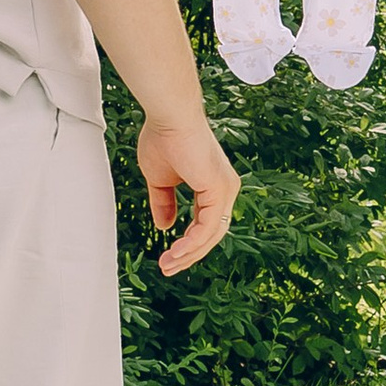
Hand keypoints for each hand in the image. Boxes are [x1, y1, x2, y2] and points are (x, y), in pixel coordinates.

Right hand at [135, 107, 239, 275]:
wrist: (169, 117)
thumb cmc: (164, 138)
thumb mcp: (160, 180)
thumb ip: (164, 203)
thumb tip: (165, 227)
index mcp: (213, 185)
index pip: (205, 223)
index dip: (188, 243)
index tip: (168, 256)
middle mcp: (225, 188)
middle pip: (211, 234)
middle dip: (189, 254)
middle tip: (168, 268)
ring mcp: (225, 189)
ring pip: (211, 234)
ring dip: (188, 253)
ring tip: (168, 265)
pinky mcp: (219, 189)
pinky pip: (208, 226)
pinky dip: (193, 243)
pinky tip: (176, 252)